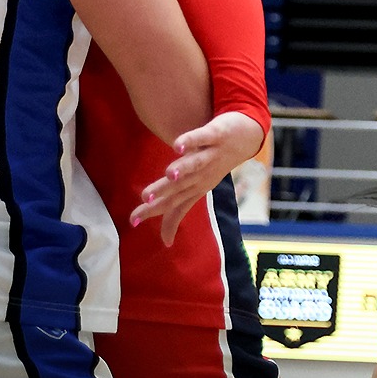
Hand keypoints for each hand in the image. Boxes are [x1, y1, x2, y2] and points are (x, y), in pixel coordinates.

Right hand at [131, 110, 265, 244]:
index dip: (152, 211)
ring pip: (194, 164)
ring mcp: (211, 155)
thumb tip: (165, 242)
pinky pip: (203, 138)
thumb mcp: (195, 191)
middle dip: (164, 192)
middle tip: (146, 199)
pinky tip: (178, 145)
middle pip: (181, 185)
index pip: (172, 203)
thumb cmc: (212, 167)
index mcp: (196, 189)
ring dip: (183, 170)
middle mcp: (203, 175)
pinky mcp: (216, 135)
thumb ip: (177, 211)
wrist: (243, 139)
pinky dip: (191, 141)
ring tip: (169, 174)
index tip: (132, 221)